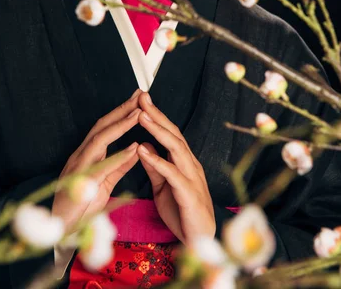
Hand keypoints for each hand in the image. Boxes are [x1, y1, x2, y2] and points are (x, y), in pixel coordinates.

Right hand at [53, 89, 141, 232]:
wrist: (60, 233)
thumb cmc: (80, 208)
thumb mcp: (104, 182)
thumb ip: (119, 165)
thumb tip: (136, 148)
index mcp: (87, 155)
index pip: (105, 127)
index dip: (121, 112)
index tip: (138, 99)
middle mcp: (81, 156)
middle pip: (102, 126)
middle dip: (122, 109)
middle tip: (140, 95)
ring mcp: (79, 168)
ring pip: (99, 140)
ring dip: (120, 125)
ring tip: (139, 114)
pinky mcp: (81, 185)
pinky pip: (101, 167)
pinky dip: (119, 156)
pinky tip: (134, 148)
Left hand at [137, 92, 214, 244]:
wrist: (200, 242)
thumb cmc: (182, 214)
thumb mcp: (162, 187)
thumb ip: (155, 167)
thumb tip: (143, 145)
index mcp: (183, 162)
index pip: (169, 133)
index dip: (156, 116)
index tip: (141, 100)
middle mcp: (190, 165)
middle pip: (173, 134)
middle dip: (157, 115)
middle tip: (142, 98)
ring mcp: (192, 178)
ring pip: (176, 148)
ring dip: (158, 130)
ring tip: (142, 116)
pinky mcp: (189, 194)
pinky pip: (173, 174)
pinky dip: (158, 161)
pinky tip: (143, 151)